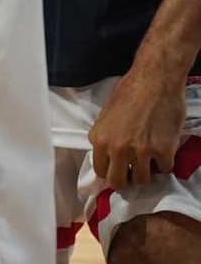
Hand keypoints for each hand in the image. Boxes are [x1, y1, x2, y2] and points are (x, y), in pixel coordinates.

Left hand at [90, 63, 186, 189]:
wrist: (154, 80)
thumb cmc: (129, 91)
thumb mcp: (107, 115)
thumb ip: (106, 136)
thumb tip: (108, 154)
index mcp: (100, 139)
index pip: (100, 171)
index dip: (110, 172)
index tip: (118, 170)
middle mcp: (117, 149)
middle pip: (119, 182)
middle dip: (127, 180)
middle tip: (133, 172)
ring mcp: (140, 152)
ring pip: (143, 180)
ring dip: (147, 172)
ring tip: (149, 160)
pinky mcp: (163, 151)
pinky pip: (164, 169)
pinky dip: (165, 163)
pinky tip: (163, 151)